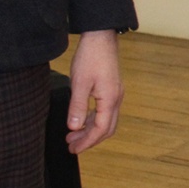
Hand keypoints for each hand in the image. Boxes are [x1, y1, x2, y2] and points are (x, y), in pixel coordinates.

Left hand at [66, 30, 122, 153]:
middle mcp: (116, 98)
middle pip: (107, 128)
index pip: (101, 129)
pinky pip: (105, 111)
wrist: (101, 38)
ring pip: (107, 120)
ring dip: (91, 130)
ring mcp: (115, 94)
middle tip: (72, 146)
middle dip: (90, 140)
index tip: (73, 149)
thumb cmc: (91, 58)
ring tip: (73, 135)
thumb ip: (77, 106)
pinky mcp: (111, 89)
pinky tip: (81, 120)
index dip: (87, 142)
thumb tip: (74, 127)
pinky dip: (93, 120)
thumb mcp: (79, 83)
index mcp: (110, 99)